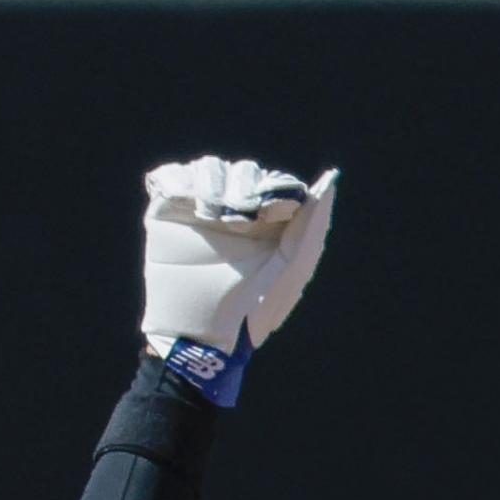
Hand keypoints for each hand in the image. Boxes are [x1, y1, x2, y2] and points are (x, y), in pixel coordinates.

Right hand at [140, 157, 339, 394]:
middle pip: (244, 171)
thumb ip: (313, 225)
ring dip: (214, 186)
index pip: (275, 182)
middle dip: (246, 188)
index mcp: (270, 226)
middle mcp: (236, 214)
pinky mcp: (167, 213)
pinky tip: (191, 209)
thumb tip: (332, 180)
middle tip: (241, 220)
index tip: (275, 212)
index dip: (276, 188)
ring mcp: (200, 211)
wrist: (202, 331)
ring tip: (215, 219)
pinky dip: (179, 181)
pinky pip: (169, 176)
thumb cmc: (254, 309)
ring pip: (209, 167)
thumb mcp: (293, 267)